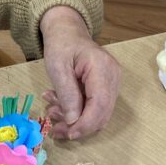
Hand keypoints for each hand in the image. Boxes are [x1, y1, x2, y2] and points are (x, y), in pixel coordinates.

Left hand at [39, 6, 120, 139]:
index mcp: (102, 68)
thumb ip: (67, 94)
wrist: (67, 31)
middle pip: (102, 113)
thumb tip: (73, 121)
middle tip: (54, 128)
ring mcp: (112, 82)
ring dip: (75, 119)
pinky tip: (59, 105)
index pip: (100, 104)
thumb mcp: (57, 67)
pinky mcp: (106, 87)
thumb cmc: (61, 44)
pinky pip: (94, 106)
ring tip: (52, 110)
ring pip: (98, 113)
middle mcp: (113, 77)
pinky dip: (77, 111)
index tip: (67, 133)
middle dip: (78, 125)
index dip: (85, 124)